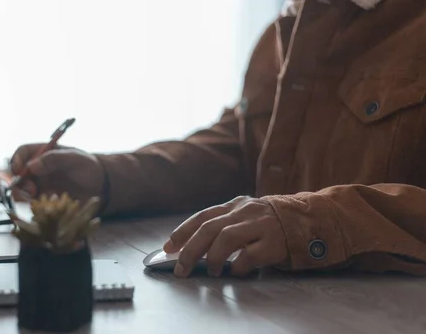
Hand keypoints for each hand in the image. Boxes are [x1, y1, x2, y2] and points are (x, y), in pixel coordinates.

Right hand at [10, 144, 104, 203]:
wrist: (101, 186)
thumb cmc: (89, 167)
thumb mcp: (74, 158)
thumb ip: (54, 159)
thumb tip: (32, 166)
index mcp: (43, 153)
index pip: (22, 153)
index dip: (16, 160)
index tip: (18, 170)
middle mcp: (38, 168)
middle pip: (16, 173)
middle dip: (18, 181)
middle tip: (30, 189)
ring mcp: (40, 184)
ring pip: (20, 189)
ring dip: (22, 194)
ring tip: (35, 197)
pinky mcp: (44, 199)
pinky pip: (31, 202)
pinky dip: (32, 204)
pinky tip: (44, 204)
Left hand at [163, 196, 287, 277]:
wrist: (309, 220)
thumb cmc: (269, 223)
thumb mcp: (246, 215)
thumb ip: (225, 224)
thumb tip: (192, 247)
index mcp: (234, 206)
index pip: (202, 216)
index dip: (182, 232)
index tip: (168, 247)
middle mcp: (245, 212)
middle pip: (209, 229)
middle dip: (190, 250)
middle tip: (181, 268)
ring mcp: (260, 225)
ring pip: (226, 238)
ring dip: (213, 258)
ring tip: (211, 271)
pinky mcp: (275, 242)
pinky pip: (250, 255)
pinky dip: (239, 266)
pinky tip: (237, 271)